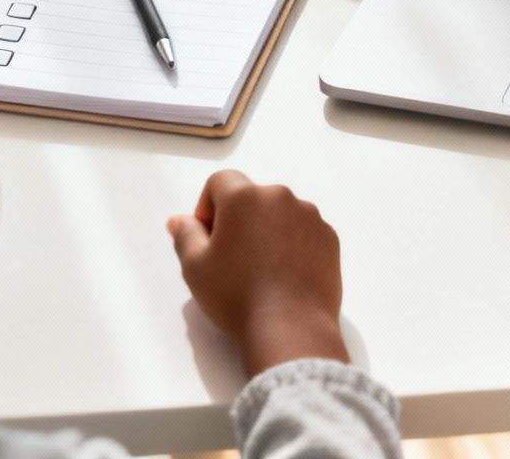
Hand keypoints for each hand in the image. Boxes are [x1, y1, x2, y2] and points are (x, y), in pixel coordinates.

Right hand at [167, 169, 349, 373]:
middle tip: (231, 259)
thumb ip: (185, 235)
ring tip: (261, 270)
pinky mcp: (329, 238)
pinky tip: (285, 276)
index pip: (220, 182)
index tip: (208, 239)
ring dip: (267, 231)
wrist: (291, 327)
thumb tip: (180, 220)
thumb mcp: (195, 266)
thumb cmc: (236, 295)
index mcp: (245, 197)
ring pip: (279, 214)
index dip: (208, 207)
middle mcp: (281, 197)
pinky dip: (292, 245)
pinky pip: (303, 232)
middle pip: (252, 198)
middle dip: (238, 220)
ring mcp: (310, 216)